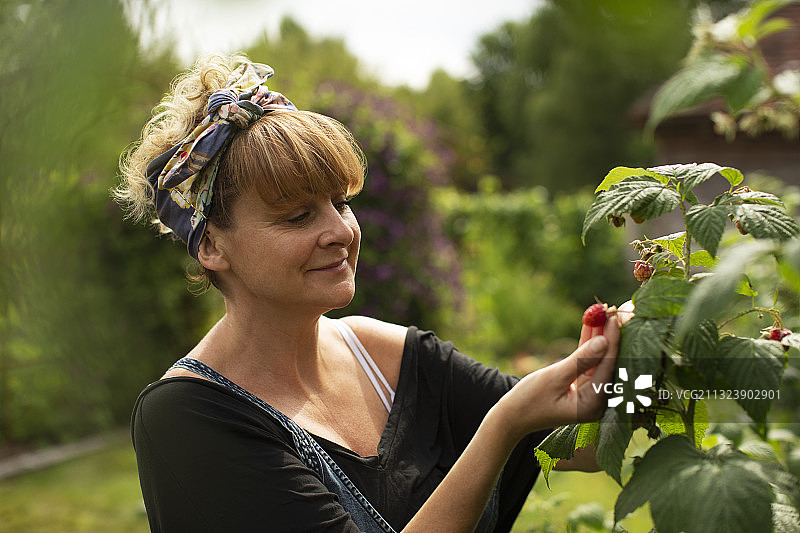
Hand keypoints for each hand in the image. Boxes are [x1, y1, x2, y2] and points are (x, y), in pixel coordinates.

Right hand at [494, 308, 619, 439]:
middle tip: (613, 310)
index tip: (614, 317)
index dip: (612, 340)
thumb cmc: (529, 400)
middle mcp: (597, 400)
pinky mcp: (582, 387)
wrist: (512, 416)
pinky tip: (592, 324)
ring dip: (599, 336)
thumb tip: (603, 341)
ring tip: (602, 312)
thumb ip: (581, 360)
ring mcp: (590, 394)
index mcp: (593, 404)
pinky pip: (588, 362)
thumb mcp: (554, 377)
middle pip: (608, 362)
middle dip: (609, 336)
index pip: (608, 367)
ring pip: (599, 359)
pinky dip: (588, 344)